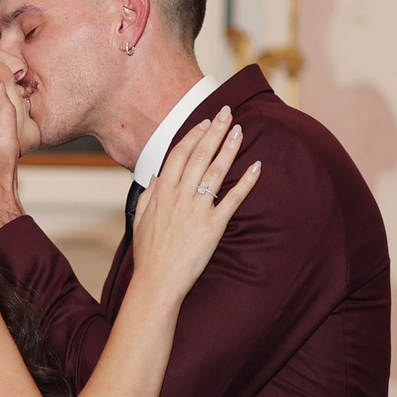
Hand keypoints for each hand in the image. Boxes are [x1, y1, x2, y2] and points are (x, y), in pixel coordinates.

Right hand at [128, 110, 259, 298]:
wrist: (157, 282)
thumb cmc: (149, 254)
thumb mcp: (140, 220)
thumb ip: (148, 195)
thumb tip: (156, 177)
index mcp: (161, 193)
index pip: (178, 154)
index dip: (193, 136)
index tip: (205, 123)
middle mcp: (179, 197)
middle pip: (199, 155)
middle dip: (214, 131)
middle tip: (227, 113)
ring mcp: (196, 210)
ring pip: (215, 171)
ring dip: (229, 148)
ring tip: (240, 131)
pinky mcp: (212, 226)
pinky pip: (232, 199)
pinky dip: (245, 182)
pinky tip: (256, 167)